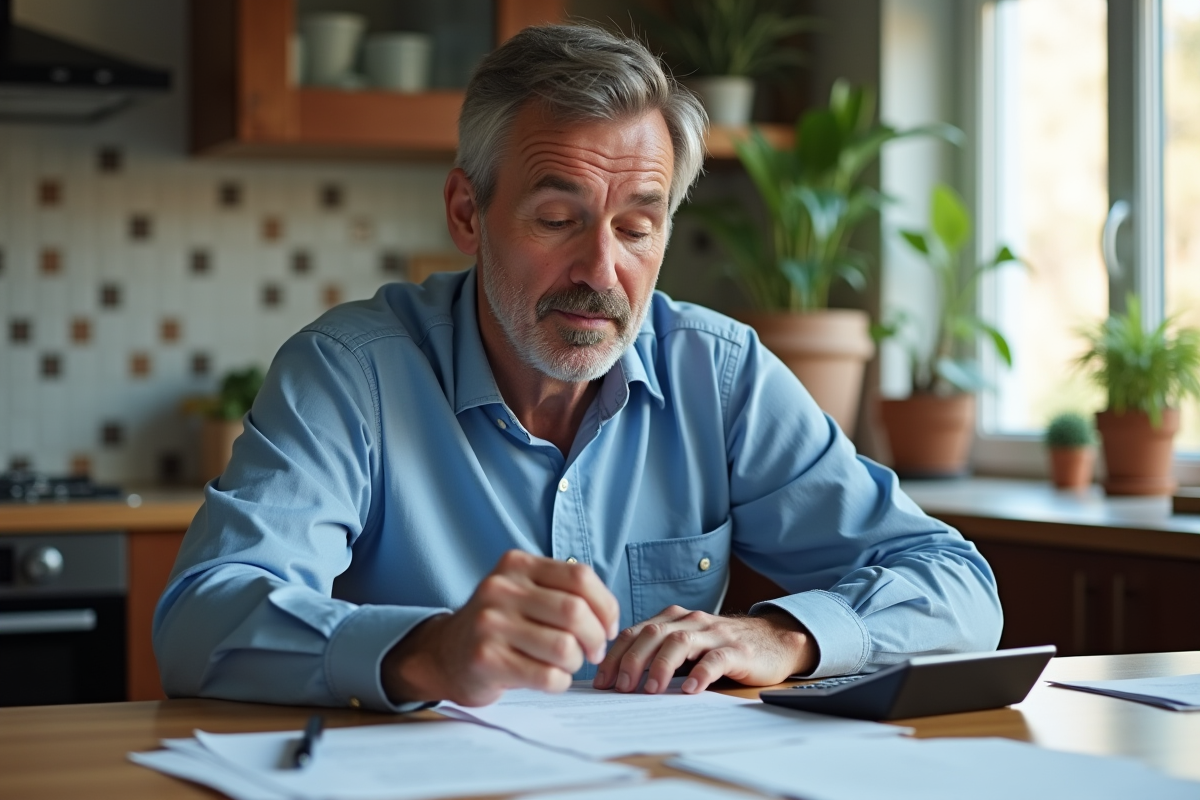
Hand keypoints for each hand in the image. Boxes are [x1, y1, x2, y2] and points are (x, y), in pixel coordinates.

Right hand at [381, 550, 619, 706]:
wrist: (445, 654)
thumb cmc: (500, 625)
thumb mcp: (524, 592)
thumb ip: (563, 591)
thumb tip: (608, 617)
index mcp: (517, 564)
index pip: (580, 577)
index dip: (606, 606)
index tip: (608, 627)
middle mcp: (500, 588)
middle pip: (575, 612)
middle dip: (596, 638)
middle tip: (594, 651)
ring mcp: (489, 623)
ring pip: (564, 647)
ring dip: (576, 662)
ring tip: (568, 664)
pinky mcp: (486, 659)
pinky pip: (546, 676)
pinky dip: (559, 682)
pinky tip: (550, 678)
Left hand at [592, 606, 816, 694]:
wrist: (773, 641)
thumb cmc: (721, 648)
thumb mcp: (687, 646)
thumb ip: (659, 653)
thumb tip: (620, 680)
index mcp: (674, 619)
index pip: (636, 632)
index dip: (616, 655)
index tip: (601, 681)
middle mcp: (691, 621)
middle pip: (653, 634)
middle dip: (632, 660)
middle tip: (620, 687)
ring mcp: (714, 633)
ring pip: (681, 642)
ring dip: (661, 666)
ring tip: (651, 690)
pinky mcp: (737, 650)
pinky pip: (716, 658)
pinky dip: (701, 673)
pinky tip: (691, 689)